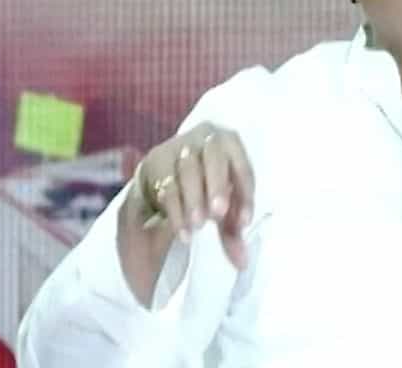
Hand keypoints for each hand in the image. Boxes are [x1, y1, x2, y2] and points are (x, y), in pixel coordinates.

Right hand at [134, 124, 254, 269]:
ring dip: (194, 200)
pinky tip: (183, 231)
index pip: (242, 166)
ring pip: (187, 170)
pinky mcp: (156, 161)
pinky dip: (175, 211)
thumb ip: (232, 231)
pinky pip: (166, 185)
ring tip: (198, 226)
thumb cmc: (204, 186)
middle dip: (217, 186)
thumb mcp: (221, 206)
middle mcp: (205, 139)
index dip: (245, 194)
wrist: (164, 174)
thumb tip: (243, 263)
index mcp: (229, 144)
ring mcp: (178, 147)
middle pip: (214, 158)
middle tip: (218, 215)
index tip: (244, 222)